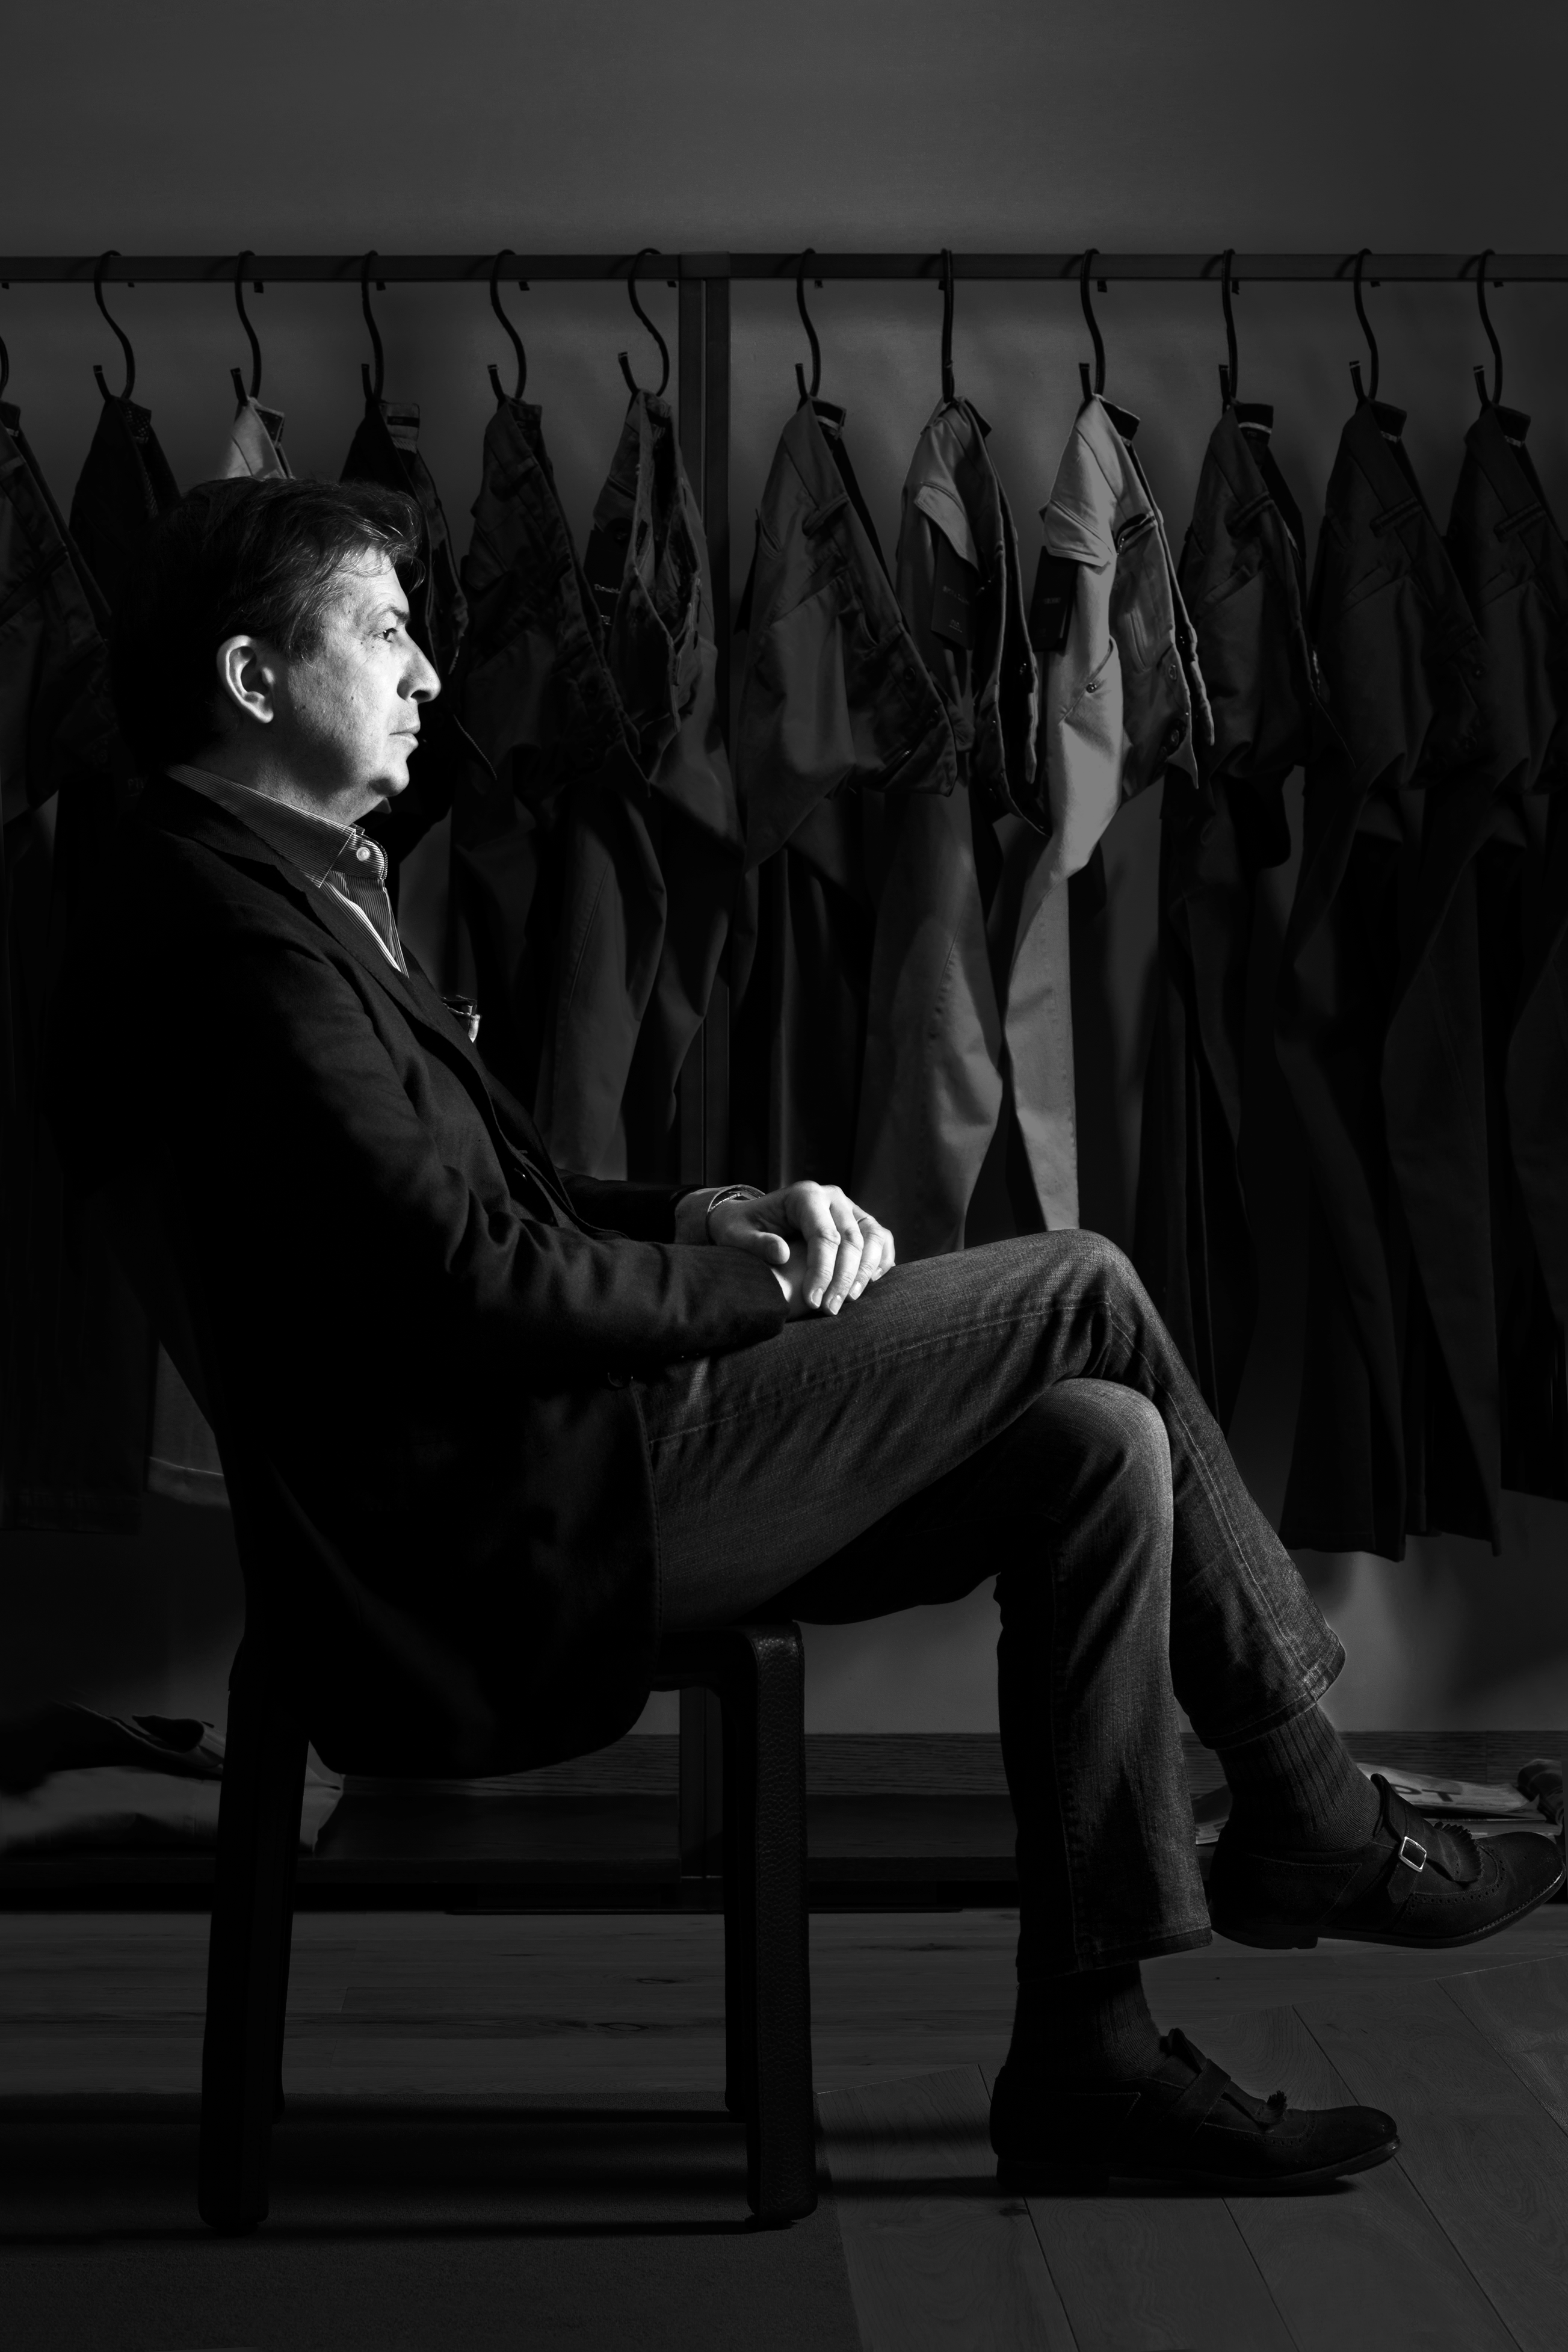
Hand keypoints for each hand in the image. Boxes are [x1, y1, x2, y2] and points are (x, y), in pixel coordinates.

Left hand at [708, 1181, 895, 1316]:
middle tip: (829, 1310)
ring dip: (865, 1272)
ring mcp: (849, 1208)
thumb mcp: (736, 1234)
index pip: (824, 1235)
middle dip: (842, 1279)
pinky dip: (880, 1262)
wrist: (752, 1219)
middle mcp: (832, 1198)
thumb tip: (781, 1253)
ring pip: (873, 1238)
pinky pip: (881, 1240)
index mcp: (805, 1195)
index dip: (822, 1271)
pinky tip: (866, 1286)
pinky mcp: (859, 1222)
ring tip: (848, 1301)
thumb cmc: (742, 1228)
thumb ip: (755, 1244)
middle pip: (851, 1239)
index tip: (813, 1301)